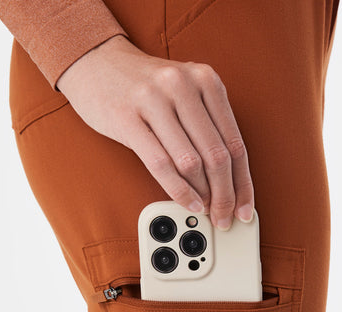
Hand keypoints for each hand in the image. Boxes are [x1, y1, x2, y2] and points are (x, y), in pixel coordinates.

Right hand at [56, 34, 253, 230]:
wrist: (97, 62)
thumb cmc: (145, 88)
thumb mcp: (185, 95)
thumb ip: (207, 128)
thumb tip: (227, 181)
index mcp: (206, 80)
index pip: (235, 143)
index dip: (243, 183)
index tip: (245, 208)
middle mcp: (183, 85)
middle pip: (217, 156)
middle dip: (225, 195)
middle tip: (225, 218)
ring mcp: (154, 100)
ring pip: (191, 163)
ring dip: (202, 195)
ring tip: (206, 211)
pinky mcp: (127, 118)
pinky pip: (160, 164)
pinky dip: (178, 191)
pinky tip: (188, 203)